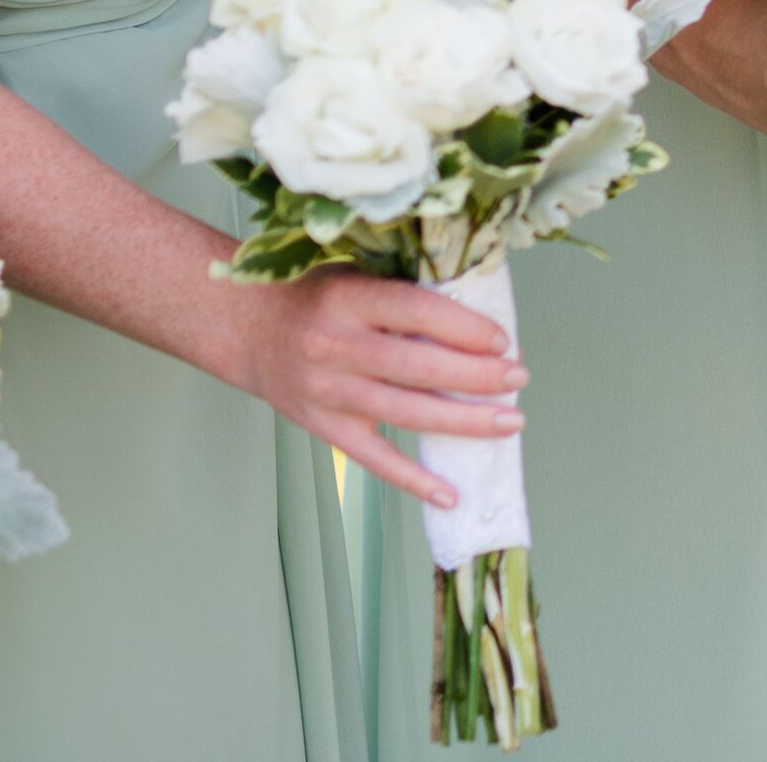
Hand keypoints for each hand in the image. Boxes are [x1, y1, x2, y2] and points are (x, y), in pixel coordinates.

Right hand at [220, 267, 528, 509]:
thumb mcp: (357, 272)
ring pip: (405, 414)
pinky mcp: (324, 427)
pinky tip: (450, 493)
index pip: (417, 312)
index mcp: (348, 298)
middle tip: (519, 378)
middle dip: (476, 377)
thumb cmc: (317, 295)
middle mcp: (335, 346)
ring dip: (463, 422)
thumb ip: (408, 288)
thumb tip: (484, 306)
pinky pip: (374, 459)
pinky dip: (413, 480)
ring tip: (510, 422)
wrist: (247, 328)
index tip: (502, 340)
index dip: (464, 328)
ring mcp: (327, 392)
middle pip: (417, 368)